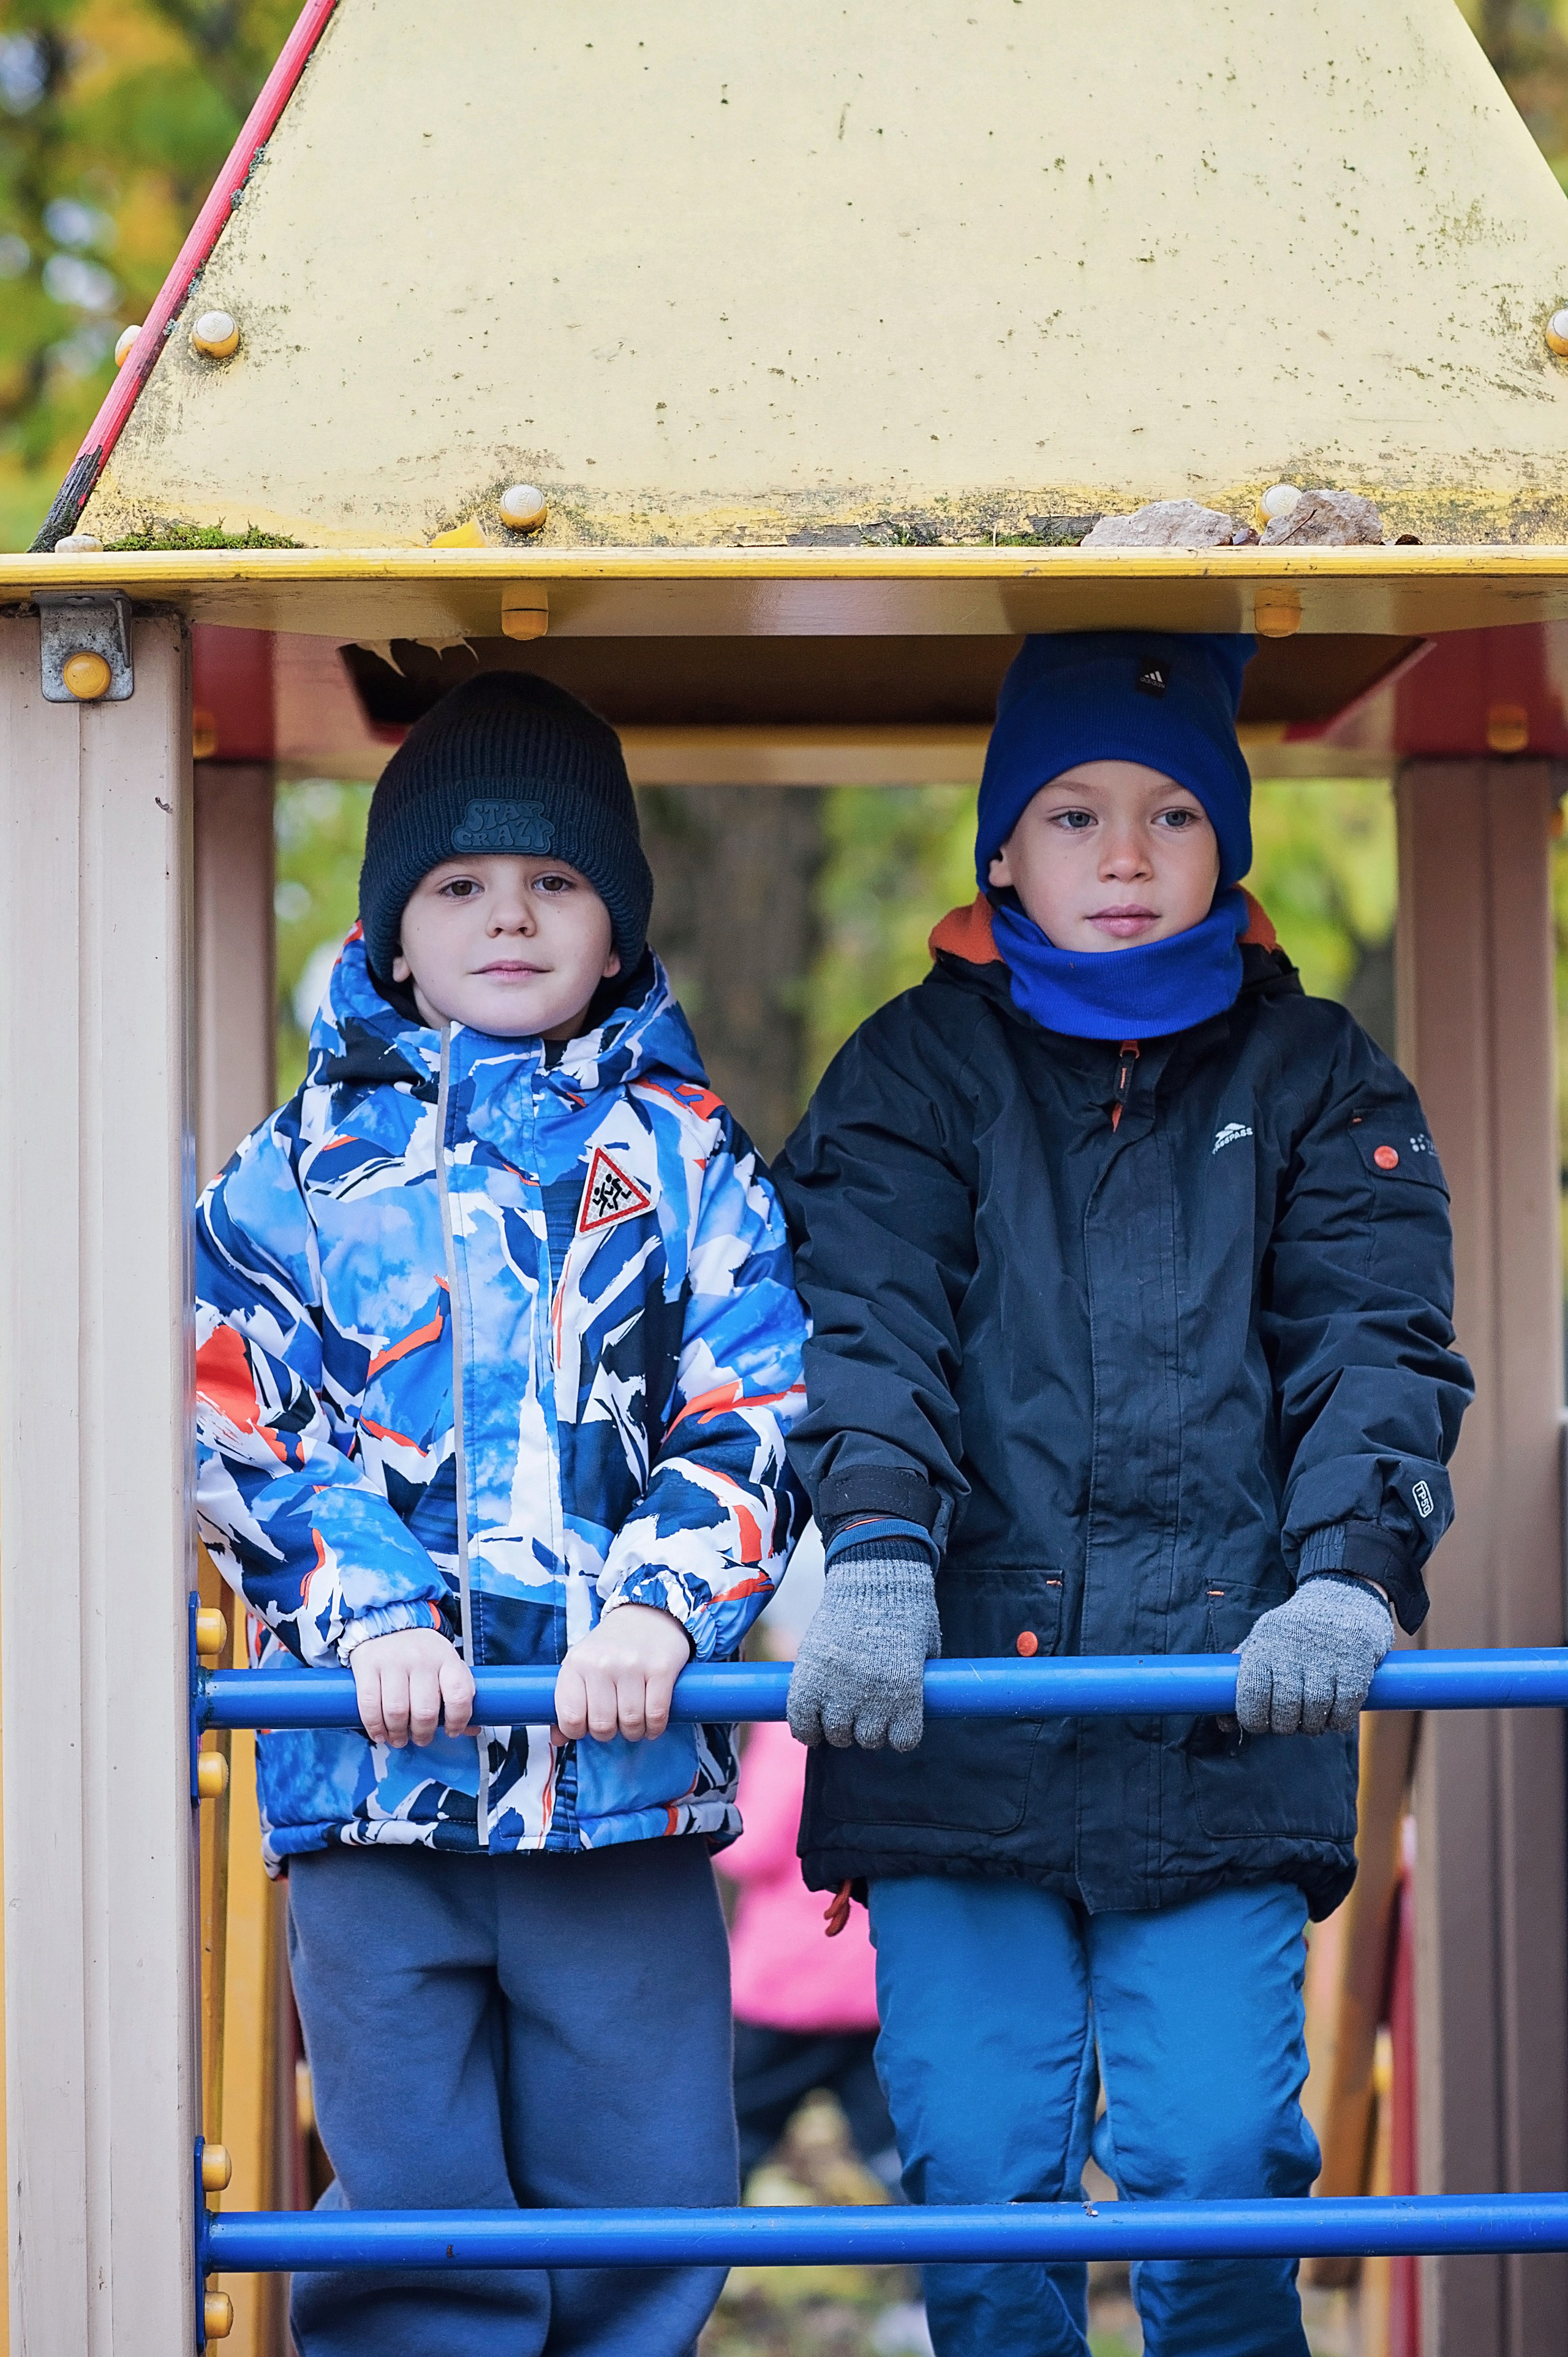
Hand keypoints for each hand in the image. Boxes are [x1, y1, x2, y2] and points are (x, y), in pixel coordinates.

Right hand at [349, 1627, 474, 1747]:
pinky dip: (374, 1726)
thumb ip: (459, 1693)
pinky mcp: (368, 1665)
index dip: (457, 1721)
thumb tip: (472, 1728)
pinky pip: (369, 1704)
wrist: (389, 1619)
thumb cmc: (422, 1650)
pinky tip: (379, 1732)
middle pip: (425, 1711)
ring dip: (397, 1733)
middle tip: (421, 1738)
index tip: (451, 1731)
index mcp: (446, 1659)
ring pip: (396, 1711)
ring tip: (399, 1738)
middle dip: (423, 1734)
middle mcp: (421, 1659)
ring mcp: (393, 1661)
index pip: (459, 1695)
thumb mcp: (447, 1663)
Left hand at [554, 1603, 691, 1743]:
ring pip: (631, 1723)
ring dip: (634, 1731)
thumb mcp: (581, 1665)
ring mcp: (632, 1665)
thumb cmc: (610, 1647)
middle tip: (615, 1723)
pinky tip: (652, 1723)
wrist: (648, 1614)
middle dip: (609, 1733)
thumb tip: (558, 1740)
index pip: (570, 1717)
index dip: (579, 1731)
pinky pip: (656, 1715)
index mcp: (576, 1664)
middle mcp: (601, 1664)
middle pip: (602, 1725)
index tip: (588, 1726)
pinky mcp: (661, 1669)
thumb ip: (568, 1702)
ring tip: (635, 1722)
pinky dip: (654, 1727)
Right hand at [787, 1549, 940, 1751]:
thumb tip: (915, 1707)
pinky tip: (811, 1726)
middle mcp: (872, 1694)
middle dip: (867, 1729)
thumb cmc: (906, 1609)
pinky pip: (802, 1720)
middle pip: (867, 1739)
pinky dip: (806, 1729)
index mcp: (905, 1690)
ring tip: (838, 1711)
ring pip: (836, 1734)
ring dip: (837, 1728)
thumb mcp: (925, 1649)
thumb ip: (918, 1682)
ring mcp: (837, 1685)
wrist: (872, 1576)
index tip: (894, 1723)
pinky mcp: (808, 1674)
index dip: (899, 1733)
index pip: (903, 1740)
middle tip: (863, 1712)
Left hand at [1235, 1577, 1391, 1736]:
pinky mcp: (1354, 1667)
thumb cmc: (1294, 1629)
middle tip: (1289, 1722)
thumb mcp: (1262, 1640)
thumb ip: (1242, 1679)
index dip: (1254, 1720)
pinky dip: (1339, 1721)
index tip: (1260, 1724)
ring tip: (1312, 1718)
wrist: (1341, 1598)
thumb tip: (1224, 1723)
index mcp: (1263, 1646)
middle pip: (1284, 1712)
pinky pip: (1344, 1712)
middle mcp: (1292, 1653)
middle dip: (1285, 1726)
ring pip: (1315, 1715)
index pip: (1251, 1695)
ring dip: (1313, 1726)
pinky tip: (1335, 1714)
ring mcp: (1325, 1660)